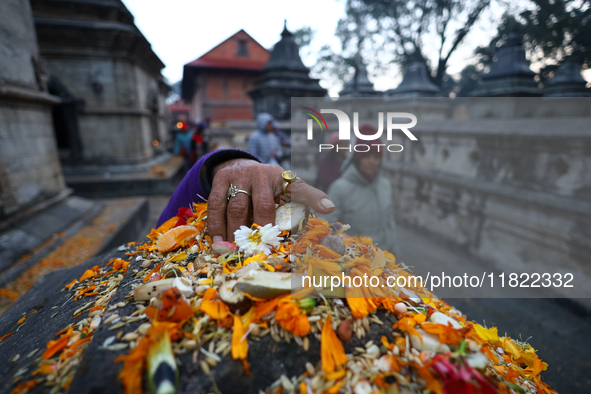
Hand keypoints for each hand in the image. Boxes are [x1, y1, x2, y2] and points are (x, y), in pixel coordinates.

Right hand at [208, 159, 334, 241]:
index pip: (301, 188)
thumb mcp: (287, 188)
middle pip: (264, 206)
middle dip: (262, 230)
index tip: (329, 208)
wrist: (241, 166)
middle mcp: (263, 175)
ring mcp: (241, 176)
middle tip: (260, 251)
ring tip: (234, 251)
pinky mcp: (222, 179)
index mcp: (284, 179)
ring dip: (235, 232)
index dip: (315, 198)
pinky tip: (217, 241)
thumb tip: (330, 208)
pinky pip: (217, 205)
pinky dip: (216, 225)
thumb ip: (306, 199)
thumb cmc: (269, 186)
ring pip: (237, 207)